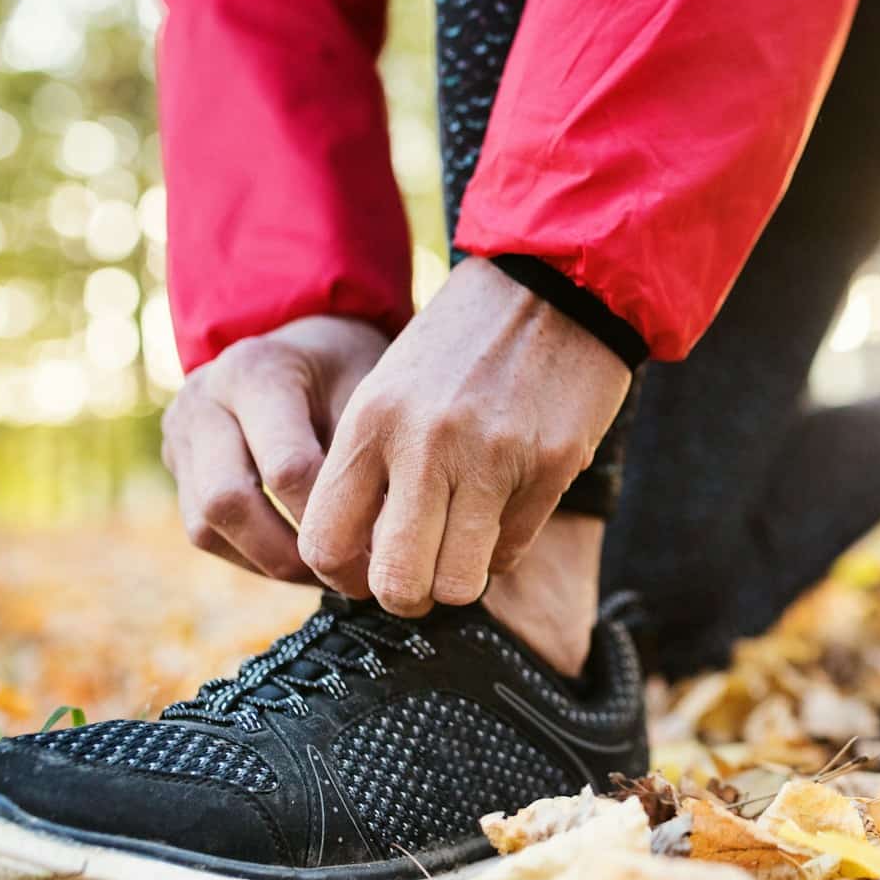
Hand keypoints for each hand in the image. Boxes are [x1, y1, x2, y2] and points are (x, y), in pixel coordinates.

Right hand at [163, 315, 389, 580]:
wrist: (301, 343)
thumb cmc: (346, 367)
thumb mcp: (367, 386)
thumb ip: (364, 454)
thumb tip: (386, 538)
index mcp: (256, 373)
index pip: (286, 469)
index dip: (329, 520)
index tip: (375, 552)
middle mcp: (204, 402)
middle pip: (227, 502)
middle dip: (289, 552)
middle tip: (346, 578)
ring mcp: (181, 434)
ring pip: (206, 526)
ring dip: (269, 562)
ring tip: (326, 577)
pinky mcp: (177, 464)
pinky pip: (203, 531)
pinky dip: (252, 555)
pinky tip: (299, 563)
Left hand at [298, 258, 631, 615]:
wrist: (554, 283)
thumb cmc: (463, 343)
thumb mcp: (392, 388)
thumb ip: (371, 464)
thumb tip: (360, 556)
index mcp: (372, 422)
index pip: (325, 542)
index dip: (342, 576)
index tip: (364, 568)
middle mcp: (425, 444)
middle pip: (395, 580)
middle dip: (406, 596)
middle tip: (418, 580)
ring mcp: (492, 457)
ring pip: (460, 582)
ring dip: (460, 579)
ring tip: (464, 551)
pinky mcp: (550, 465)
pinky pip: (514, 548)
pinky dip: (506, 543)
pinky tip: (509, 503)